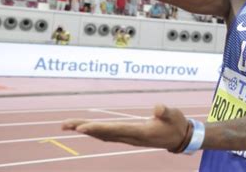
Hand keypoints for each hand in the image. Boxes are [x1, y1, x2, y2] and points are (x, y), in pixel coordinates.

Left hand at [62, 104, 188, 151]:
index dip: (98, 128)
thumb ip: (165, 112)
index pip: (115, 130)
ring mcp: (129, 138)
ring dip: (86, 130)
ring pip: (103, 135)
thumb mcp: (174, 115)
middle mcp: (131, 137)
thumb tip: (157, 108)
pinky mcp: (129, 135)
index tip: (81, 128)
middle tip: (65, 125)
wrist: (180, 138)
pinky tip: (87, 128)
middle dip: (84, 128)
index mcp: (140, 132)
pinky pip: (108, 134)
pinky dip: (95, 131)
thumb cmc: (176, 124)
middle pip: (103, 133)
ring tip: (69, 126)